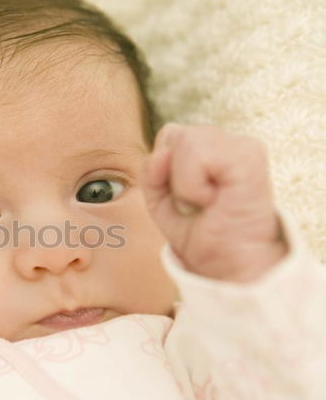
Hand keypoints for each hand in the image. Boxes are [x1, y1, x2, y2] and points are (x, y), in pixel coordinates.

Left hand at [141, 123, 286, 282]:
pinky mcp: (249, 155)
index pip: (169, 135)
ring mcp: (241, 145)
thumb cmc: (202, 235)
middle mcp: (228, 142)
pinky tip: (214, 200)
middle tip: (196, 202)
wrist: (229, 265)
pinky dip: (193, 186)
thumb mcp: (161, 202)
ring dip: (184, 183)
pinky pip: (198, 153)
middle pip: (172, 134)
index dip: (163, 169)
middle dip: (171, 176)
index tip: (184, 199)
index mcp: (211, 149)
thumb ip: (150, 174)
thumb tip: (159, 154)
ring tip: (205, 202)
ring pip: (184, 139)